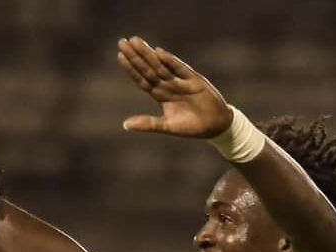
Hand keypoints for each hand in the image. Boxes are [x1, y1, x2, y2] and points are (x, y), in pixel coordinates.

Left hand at [117, 37, 232, 138]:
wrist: (215, 126)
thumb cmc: (191, 126)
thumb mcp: (167, 126)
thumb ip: (148, 123)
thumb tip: (125, 125)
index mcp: (161, 95)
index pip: (142, 79)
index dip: (131, 69)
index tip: (120, 56)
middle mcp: (169, 85)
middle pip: (149, 69)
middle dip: (136, 56)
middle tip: (122, 42)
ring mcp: (181, 82)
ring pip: (161, 66)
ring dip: (148, 54)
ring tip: (136, 41)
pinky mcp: (195, 81)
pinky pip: (180, 69)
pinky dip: (170, 61)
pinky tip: (159, 53)